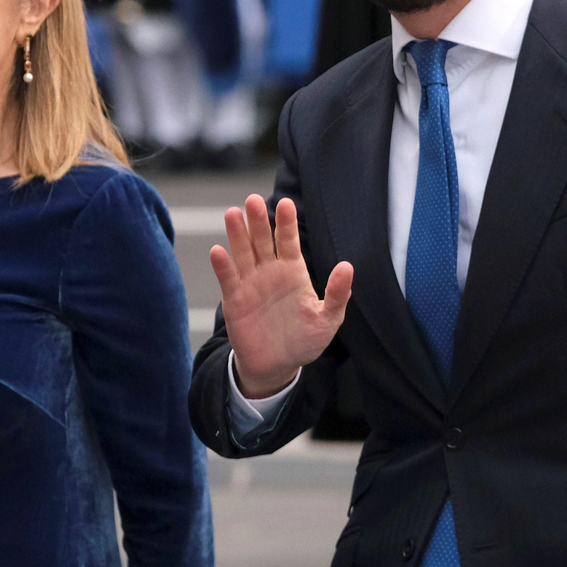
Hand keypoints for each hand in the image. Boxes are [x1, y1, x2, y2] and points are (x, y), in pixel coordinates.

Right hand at [209, 195, 352, 399]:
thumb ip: (337, 294)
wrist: (277, 366)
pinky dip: (223, 265)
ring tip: (233, 214)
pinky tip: (218, 250)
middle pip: (262, 240)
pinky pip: (228, 279)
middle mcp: (270, 271)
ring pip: (243, 253)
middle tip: (252, 200)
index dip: (286, 222)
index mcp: (293, 271)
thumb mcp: (327, 319)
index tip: (286, 203)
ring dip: (237, 234)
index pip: (288, 240)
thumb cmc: (305, 341)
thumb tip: (348, 267)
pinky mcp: (234, 300)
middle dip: (258, 221)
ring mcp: (251, 283)